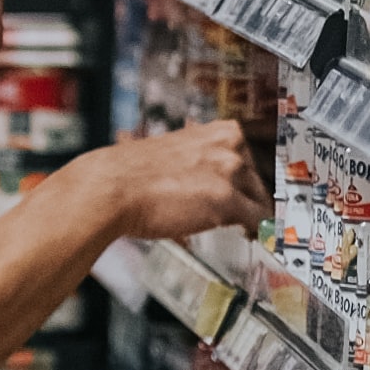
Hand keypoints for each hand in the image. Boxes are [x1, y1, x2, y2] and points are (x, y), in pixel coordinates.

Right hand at [110, 119, 268, 244]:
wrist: (110, 189)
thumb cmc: (131, 174)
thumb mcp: (174, 153)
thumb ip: (199, 160)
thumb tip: (208, 179)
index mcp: (218, 131)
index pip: (249, 157)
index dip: (245, 180)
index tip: (246, 192)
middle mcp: (229, 147)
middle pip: (257, 179)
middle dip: (248, 199)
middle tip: (240, 216)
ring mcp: (230, 172)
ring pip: (259, 200)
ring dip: (250, 216)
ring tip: (243, 229)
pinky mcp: (227, 201)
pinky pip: (257, 221)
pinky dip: (257, 232)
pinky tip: (250, 238)